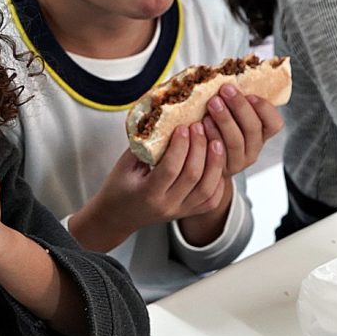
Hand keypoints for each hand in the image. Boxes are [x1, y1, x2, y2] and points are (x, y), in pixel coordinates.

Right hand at [71, 123, 227, 251]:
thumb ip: (143, 145)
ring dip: (215, 163)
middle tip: (200, 126)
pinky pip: (211, 199)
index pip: (170, 168)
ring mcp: (180, 211)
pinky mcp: (188, 212)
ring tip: (215, 141)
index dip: (180, 146)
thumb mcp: (124, 165)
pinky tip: (217, 162)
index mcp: (148, 193)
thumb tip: (162, 118)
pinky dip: (218, 180)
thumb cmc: (119, 187)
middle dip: (199, 147)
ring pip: (207, 189)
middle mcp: (167, 205)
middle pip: (192, 176)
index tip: (183, 126)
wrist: (118, 217)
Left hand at [200, 84, 283, 174]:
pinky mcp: (221, 168)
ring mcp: (238, 161)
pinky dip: (210, 135)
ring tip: (212, 104)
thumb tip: (228, 71)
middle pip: (253, 129)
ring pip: (236, 140)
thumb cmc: (217, 127)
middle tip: (224, 90)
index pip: (274, 123)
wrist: (203, 160)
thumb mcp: (231, 113)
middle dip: (239, 107)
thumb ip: (235, 99)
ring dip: (224, 119)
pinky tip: (201, 123)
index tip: (250, 94)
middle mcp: (253, 148)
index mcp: (262, 133)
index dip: (264, 109)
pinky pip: (218, 152)